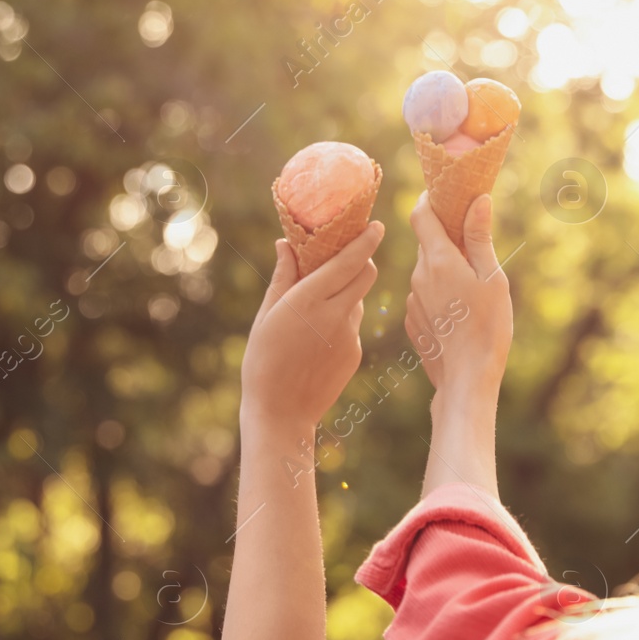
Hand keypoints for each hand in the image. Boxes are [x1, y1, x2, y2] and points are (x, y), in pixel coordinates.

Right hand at [240, 222, 383, 431]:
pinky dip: (341, 320)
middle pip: (367, 275)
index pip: (349, 261)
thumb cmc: (263, 362)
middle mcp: (334, 315)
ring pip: (359, 300)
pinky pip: (353, 325)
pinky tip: (317, 339)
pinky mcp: (355, 353)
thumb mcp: (266, 316)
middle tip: (346, 257)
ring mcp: (349, 336)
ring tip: (317, 307)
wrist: (281, 413)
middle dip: (362, 261)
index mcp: (309, 301)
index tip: (376, 226)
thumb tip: (286, 245)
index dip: (366, 241)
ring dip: (347, 293)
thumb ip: (282, 278)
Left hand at [405, 192, 512, 401]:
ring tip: (472, 287)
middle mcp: (419, 277)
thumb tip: (477, 200)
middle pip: (427, 243)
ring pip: (427, 272)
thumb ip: (480, 238)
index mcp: (439, 260)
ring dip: (445, 270)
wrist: (466, 380)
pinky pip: (424, 296)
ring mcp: (413, 301)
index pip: (420, 214)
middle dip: (447, 238)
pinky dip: (439, 294)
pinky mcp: (413, 322)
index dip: (429, 199)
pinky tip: (460, 312)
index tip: (445, 194)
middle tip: (474, 245)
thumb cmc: (487, 328)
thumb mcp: (492, 278)